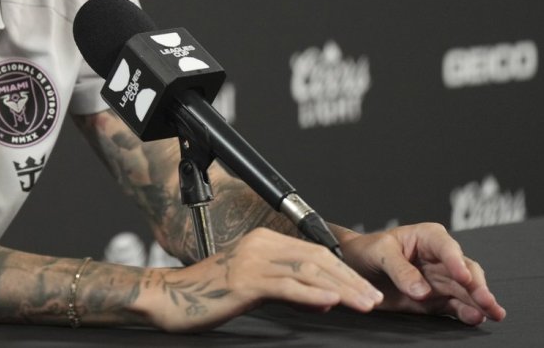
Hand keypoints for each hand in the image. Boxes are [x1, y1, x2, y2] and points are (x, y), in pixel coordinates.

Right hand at [144, 228, 383, 331]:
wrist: (168, 298)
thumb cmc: (207, 295)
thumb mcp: (252, 287)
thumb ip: (286, 287)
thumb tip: (325, 298)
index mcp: (262, 240)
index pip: (314, 252)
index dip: (344, 271)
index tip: (366, 289)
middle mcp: (259, 243)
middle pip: (317, 258)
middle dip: (351, 279)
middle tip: (376, 298)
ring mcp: (251, 260)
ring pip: (308, 270)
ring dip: (342, 288)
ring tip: (365, 303)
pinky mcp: (245, 279)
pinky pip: (287, 285)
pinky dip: (314, 293)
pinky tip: (333, 302)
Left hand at [339, 222, 506, 324]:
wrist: (355, 267)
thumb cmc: (367, 250)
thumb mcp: (379, 252)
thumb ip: (400, 269)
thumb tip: (422, 291)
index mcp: (428, 237)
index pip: (447, 248)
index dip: (457, 262)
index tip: (464, 276)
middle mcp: (441, 259)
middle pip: (466, 271)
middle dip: (477, 286)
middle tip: (486, 301)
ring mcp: (441, 281)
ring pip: (467, 291)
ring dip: (480, 302)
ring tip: (491, 313)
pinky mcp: (437, 300)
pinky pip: (455, 307)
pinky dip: (466, 313)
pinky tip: (476, 318)